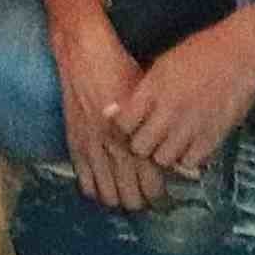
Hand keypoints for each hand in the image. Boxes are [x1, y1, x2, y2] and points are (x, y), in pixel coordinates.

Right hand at [44, 2, 162, 211]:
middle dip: (142, 202)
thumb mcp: (150, 98)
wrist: (83, 53)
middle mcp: (114, 149)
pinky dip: (96, 189)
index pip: (153, 186)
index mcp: (136, 138)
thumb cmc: (122, 69)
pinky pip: (84, 182)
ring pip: (107, 195)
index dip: (162, 198)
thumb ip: (161, 131)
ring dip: (119, 198)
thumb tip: (179, 158)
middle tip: (148, 198)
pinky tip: (105, 183)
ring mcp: (91, 149)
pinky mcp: (74, 144)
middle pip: (130, 198)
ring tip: (127, 193)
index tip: (167, 199)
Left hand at [109, 7, 254, 178]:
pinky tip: (188, 147)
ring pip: (162, 159)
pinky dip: (186, 158)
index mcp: (153, 88)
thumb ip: (143, 90)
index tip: (129, 126)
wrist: (243, 50)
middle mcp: (169, 110)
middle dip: (140, 144)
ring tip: (168, 144)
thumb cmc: (203, 50)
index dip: (123, 128)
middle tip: (148, 138)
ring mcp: (192, 126)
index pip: (123, 124)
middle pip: (140, 147)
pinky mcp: (213, 136)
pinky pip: (189, 162)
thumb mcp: (164, 63)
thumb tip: (119, 111)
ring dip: (162, 154)